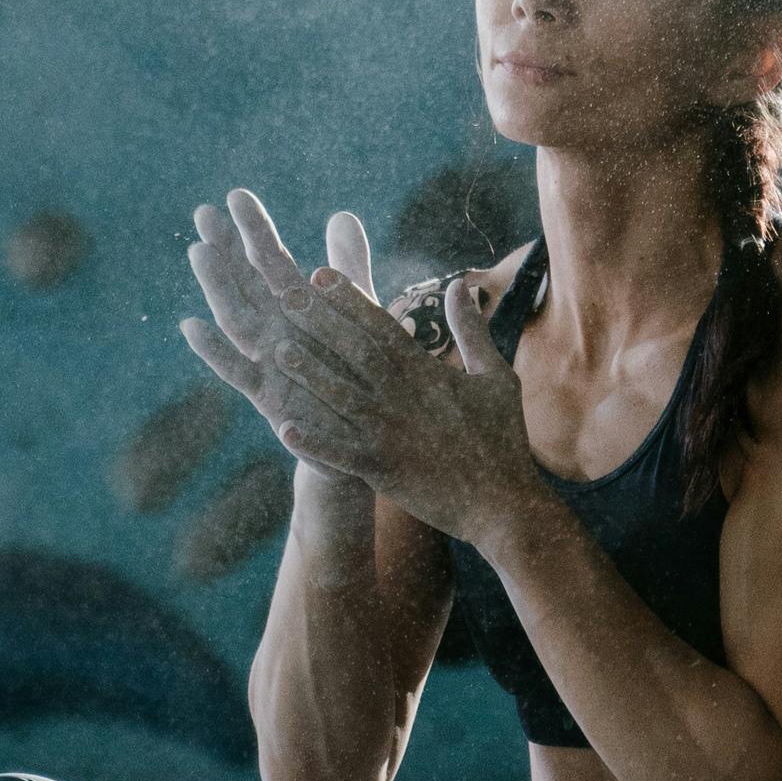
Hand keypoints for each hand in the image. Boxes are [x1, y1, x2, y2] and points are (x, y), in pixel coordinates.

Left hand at [183, 191, 539, 549]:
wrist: (505, 505)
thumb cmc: (502, 438)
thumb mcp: (495, 376)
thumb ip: (471, 330)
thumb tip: (461, 285)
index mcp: (426, 372)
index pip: (382, 326)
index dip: (350, 299)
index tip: (319, 274)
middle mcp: (404, 398)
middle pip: (355, 352)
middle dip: (319, 322)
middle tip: (283, 294)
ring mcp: (391, 435)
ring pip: (343, 398)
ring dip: (310, 374)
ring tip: (276, 350)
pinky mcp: (384, 471)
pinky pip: (342, 454)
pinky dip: (315, 441)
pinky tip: (284, 428)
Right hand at [184, 192, 376, 482]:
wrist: (360, 439)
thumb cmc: (356, 372)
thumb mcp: (359, 313)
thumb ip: (347, 266)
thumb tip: (340, 214)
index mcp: (297, 308)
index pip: (271, 261)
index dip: (254, 230)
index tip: (235, 195)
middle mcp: (276, 330)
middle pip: (245, 283)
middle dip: (225, 248)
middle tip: (203, 212)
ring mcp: (269, 362)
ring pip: (236, 317)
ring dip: (217, 286)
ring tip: (198, 251)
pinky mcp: (269, 396)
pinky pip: (237, 371)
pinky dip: (213, 350)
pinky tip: (190, 325)